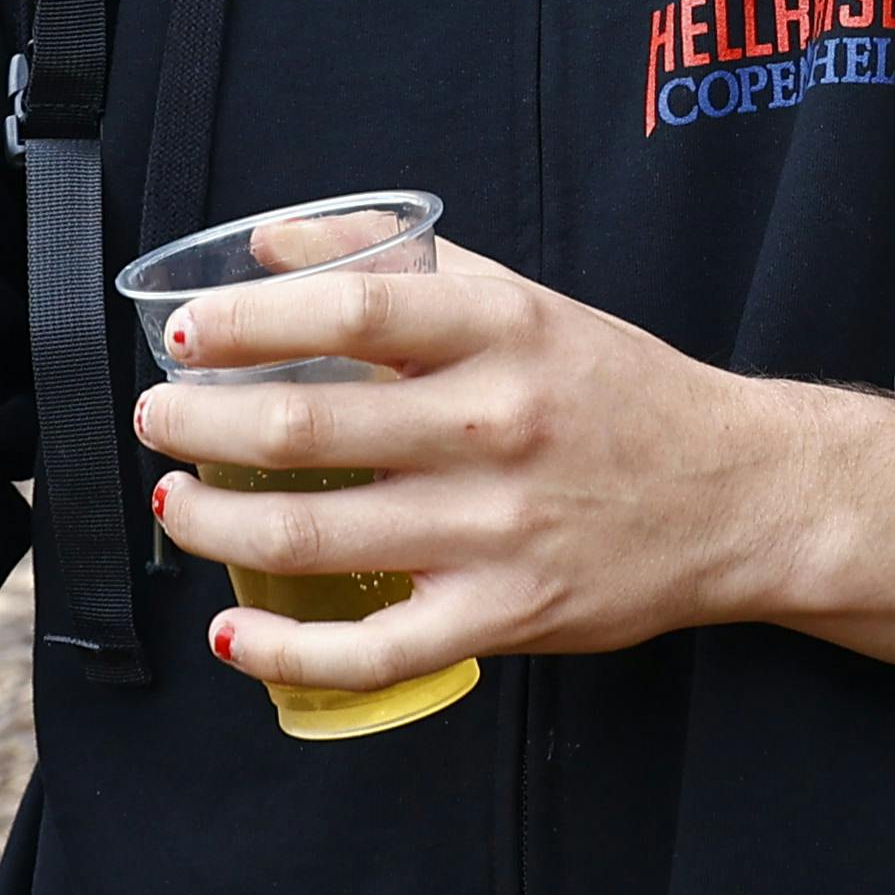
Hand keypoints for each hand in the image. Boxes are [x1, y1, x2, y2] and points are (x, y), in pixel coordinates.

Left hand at [138, 244, 791, 698]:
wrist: (737, 493)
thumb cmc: (616, 392)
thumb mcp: (525, 301)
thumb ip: (404, 266)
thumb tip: (270, 242)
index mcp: (502, 333)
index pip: (350, 310)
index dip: (246, 320)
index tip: (182, 330)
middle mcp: (495, 427)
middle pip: (306, 426)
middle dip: (199, 423)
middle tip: (158, 418)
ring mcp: (496, 530)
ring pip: (314, 537)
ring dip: (215, 523)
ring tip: (176, 503)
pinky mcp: (503, 616)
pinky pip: (370, 650)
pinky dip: (285, 652)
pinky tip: (234, 636)